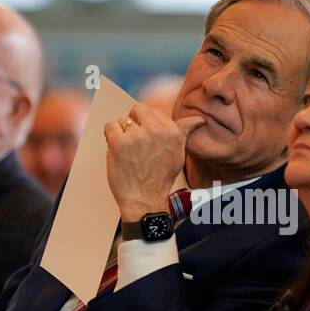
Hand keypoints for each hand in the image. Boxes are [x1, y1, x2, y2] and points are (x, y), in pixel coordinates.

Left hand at [104, 103, 204, 222]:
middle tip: (137, 145)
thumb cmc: (160, 178)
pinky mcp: (119, 143)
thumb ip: (184, 132)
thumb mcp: (179, 153)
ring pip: (123, 120)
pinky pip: (110, 126)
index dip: (147, 125)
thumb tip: (199, 119)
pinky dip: (110, 137)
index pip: (154, 111)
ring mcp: (137, 136)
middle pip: (138, 109)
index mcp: (173, 131)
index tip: (148, 142)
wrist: (145, 201)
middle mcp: (156, 130)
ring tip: (129, 152)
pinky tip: (118, 151)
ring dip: (123, 133)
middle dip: (135, 124)